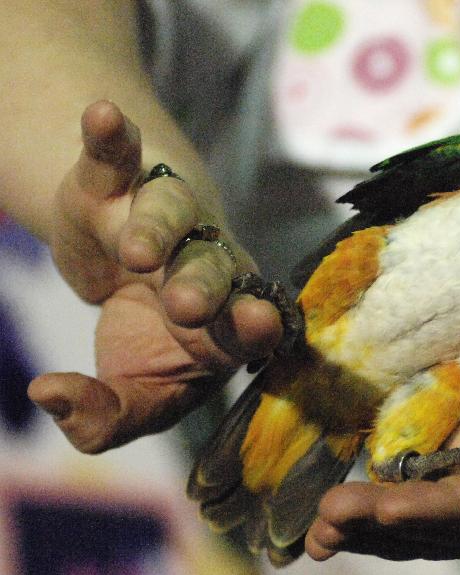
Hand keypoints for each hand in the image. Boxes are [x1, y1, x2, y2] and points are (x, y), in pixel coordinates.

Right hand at [28, 101, 282, 452]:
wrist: (122, 268)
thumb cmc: (147, 341)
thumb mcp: (131, 394)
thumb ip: (105, 418)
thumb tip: (47, 396)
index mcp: (222, 326)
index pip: (244, 327)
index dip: (253, 326)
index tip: (258, 329)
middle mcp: (203, 266)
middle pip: (213, 269)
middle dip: (203, 285)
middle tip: (188, 307)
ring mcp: (159, 222)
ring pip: (171, 214)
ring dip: (156, 229)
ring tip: (137, 251)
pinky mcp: (112, 187)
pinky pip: (117, 156)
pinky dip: (111, 137)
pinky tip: (104, 116)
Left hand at [305, 287, 459, 559]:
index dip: (440, 510)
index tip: (376, 505)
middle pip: (456, 523)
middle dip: (390, 526)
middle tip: (325, 525)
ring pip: (437, 506)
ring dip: (380, 518)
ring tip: (320, 525)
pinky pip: (434, 469)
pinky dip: (391, 480)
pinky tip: (346, 479)